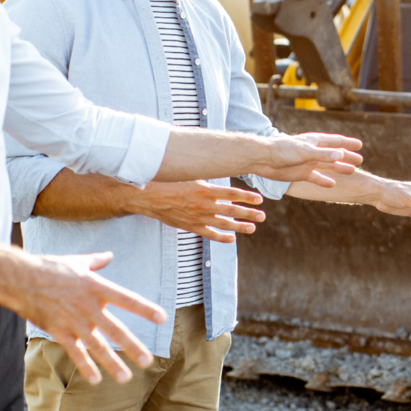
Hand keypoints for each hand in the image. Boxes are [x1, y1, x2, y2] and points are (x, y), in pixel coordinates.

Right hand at [6, 250, 166, 385]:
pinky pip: (75, 352)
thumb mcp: (77, 261)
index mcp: (96, 287)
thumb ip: (96, 261)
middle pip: (116, 330)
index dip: (144, 309)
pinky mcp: (59, 331)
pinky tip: (96, 379)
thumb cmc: (51, 267)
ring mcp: (74, 321)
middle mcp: (89, 306)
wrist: (22, 278)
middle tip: (147, 361)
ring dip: (112, 363)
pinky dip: (86, 366)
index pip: (127, 299)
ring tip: (126, 378)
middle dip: (132, 347)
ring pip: (97, 346)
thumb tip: (109, 255)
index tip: (162, 318)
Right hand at [131, 181, 264, 242]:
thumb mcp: (189, 174)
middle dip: (249, 213)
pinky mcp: (191, 226)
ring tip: (252, 227)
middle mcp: (204, 205)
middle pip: (232, 210)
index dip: (247, 197)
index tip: (260, 199)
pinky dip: (222, 237)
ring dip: (240, 226)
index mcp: (205, 190)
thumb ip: (206, 177)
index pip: (232, 194)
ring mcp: (198, 218)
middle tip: (263, 215)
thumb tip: (219, 171)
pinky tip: (231, 238)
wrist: (148, 196)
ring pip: (224, 224)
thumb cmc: (168, 181)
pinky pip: (210, 234)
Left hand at [253, 133, 362, 186]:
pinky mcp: (300, 173)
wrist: (262, 159)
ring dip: (338, 168)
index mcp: (314, 142)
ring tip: (351, 171)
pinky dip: (324, 181)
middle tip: (360, 160)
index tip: (360, 145)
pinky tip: (332, 185)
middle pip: (333, 154)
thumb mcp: (305, 152)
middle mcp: (312, 152)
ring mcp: (307, 163)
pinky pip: (315, 178)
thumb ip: (323, 154)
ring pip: (327, 166)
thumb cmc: (282, 151)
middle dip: (346, 157)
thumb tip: (341, 155)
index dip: (348, 143)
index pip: (335, 141)